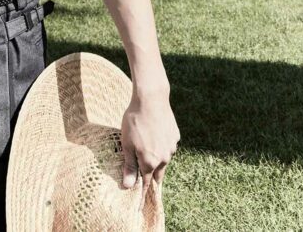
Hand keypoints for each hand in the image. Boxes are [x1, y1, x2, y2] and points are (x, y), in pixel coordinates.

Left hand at [120, 91, 179, 209]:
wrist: (151, 99)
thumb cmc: (135, 120)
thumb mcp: (126, 143)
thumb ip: (129, 165)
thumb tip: (127, 186)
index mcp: (150, 162)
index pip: (146, 183)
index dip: (142, 193)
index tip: (139, 203)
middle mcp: (164, 158)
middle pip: (157, 173)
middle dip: (150, 175)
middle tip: (144, 175)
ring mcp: (171, 147)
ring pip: (163, 159)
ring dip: (156, 158)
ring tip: (146, 146)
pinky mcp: (175, 136)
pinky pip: (168, 146)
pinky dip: (161, 144)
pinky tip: (154, 134)